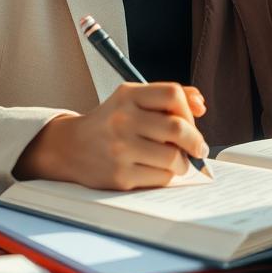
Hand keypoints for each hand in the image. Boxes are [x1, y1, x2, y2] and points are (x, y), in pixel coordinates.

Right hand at [15, 82, 208, 189]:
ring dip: (183, 162)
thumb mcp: (132, 100)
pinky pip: (160, 178)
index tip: (193, 121)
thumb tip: (201, 104)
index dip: (189, 110)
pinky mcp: (120, 176)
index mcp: (128, 95)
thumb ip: (167, 97)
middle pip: (177, 128)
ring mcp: (120, 149)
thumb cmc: (110, 122)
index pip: (173, 94)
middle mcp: (123, 119)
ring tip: (178, 161)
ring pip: (173, 157)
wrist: (70, 147)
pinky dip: (167, 176)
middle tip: (198, 148)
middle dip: (195, 141)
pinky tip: (158, 170)